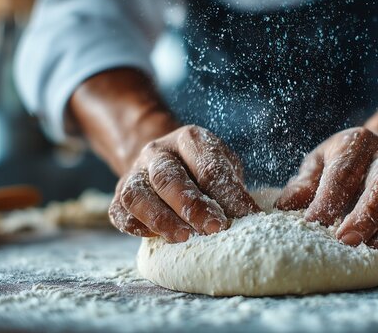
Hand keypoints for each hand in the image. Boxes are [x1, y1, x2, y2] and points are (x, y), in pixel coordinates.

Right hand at [108, 125, 259, 242]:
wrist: (164, 160)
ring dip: (160, 218)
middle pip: (168, 177)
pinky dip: (135, 225)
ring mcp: (135, 172)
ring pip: (137, 194)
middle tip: (213, 228)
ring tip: (182, 237)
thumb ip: (234, 186)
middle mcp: (158, 152)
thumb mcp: (224, 165)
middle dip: (191, 205)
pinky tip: (153, 237)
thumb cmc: (202, 169)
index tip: (246, 216)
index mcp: (190, 140)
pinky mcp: (119, 194)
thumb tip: (258, 213)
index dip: (228, 194)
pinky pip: (119, 211)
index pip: (208, 166)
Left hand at [276, 127, 377, 253]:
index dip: (328, 198)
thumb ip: (303, 184)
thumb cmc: (342, 163)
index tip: (312, 222)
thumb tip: (283, 207)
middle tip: (347, 240)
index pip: (344, 171)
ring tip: (376, 250)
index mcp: (359, 144)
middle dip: (367, 214)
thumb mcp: (318, 163)